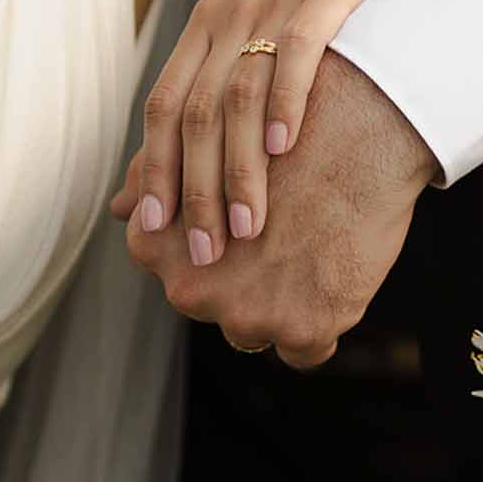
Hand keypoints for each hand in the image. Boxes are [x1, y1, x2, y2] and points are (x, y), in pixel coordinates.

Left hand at [112, 0, 482, 264]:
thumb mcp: (263, 32)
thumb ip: (219, 92)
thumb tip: (177, 170)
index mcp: (207, 27)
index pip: (163, 108)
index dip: (154, 171)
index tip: (152, 232)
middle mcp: (227, 15)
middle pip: (194, 114)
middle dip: (195, 190)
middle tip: (204, 253)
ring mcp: (274, 5)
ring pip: (237, 98)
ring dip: (239, 169)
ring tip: (248, 228)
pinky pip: (295, 55)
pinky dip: (285, 104)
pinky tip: (287, 151)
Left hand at [118, 50, 438, 366]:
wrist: (364, 129)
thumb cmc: (284, 130)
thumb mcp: (205, 149)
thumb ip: (156, 182)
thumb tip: (118, 208)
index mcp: (156, 248)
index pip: (172, 270)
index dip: (212, 247)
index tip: (242, 226)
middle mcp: (191, 290)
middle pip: (213, 304)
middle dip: (241, 280)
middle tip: (281, 237)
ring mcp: (247, 316)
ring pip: (254, 332)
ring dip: (278, 306)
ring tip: (310, 256)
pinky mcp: (304, 330)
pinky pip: (305, 352)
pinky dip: (319, 326)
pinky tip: (334, 284)